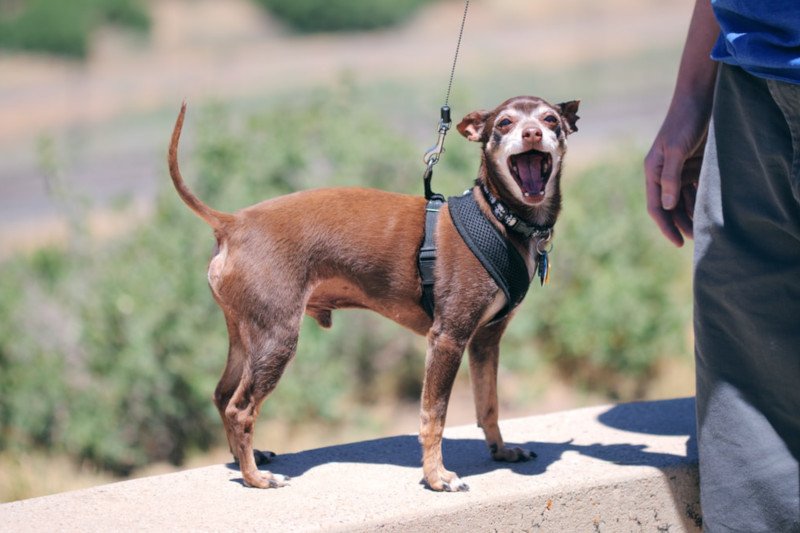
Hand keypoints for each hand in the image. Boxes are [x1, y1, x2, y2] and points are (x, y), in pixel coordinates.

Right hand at [644, 108, 706, 246]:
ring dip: (692, 214)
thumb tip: (668, 206)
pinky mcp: (693, 164)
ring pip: (684, 200)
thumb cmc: (684, 121)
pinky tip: (710, 210)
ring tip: (706, 229)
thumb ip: (670, 178)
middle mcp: (663, 174)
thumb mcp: (676, 149)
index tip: (679, 242)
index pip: (656, 206)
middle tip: (698, 239)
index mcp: (652, 171)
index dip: (666, 226)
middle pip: (670, 207)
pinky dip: (701, 200)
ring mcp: (678, 170)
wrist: (700, 97)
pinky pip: (695, 188)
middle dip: (681, 223)